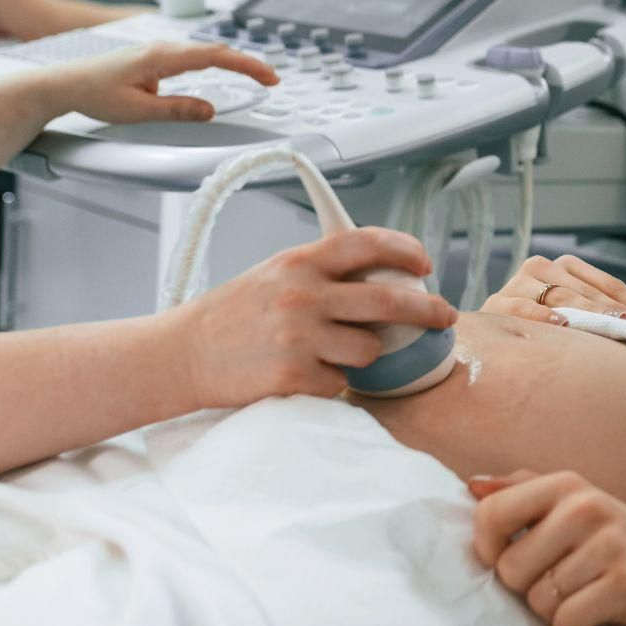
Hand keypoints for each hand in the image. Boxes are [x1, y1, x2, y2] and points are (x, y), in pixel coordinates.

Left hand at [40, 41, 278, 124]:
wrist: (64, 83)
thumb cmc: (94, 94)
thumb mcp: (137, 110)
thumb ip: (177, 109)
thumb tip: (210, 110)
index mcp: (162, 57)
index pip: (215, 57)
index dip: (246, 66)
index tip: (268, 77)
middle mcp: (163, 49)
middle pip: (216, 51)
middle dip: (247, 63)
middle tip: (272, 79)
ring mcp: (159, 51)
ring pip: (205, 52)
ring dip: (233, 62)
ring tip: (257, 75)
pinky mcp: (155, 58)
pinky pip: (193, 57)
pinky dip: (215, 63)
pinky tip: (224, 70)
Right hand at [162, 228, 453, 406]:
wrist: (181, 354)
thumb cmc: (232, 316)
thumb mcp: (275, 275)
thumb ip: (322, 272)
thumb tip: (382, 277)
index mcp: (300, 262)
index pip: (366, 242)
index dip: (405, 249)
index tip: (425, 263)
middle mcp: (303, 294)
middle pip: (388, 299)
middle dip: (427, 310)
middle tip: (444, 317)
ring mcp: (299, 336)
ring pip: (370, 349)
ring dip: (366, 356)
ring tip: (335, 354)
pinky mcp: (293, 374)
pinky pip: (341, 383)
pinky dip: (333, 383)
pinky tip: (306, 375)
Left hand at [469, 470, 625, 625]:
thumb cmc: (611, 543)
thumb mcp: (570, 507)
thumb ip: (520, 493)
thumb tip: (473, 485)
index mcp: (567, 484)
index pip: (492, 515)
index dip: (488, 551)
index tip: (506, 560)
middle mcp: (589, 506)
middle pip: (510, 569)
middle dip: (527, 588)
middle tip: (559, 583)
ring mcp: (612, 543)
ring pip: (539, 602)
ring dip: (554, 611)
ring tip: (582, 595)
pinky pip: (566, 622)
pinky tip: (595, 614)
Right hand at [482, 254, 625, 330]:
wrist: (491, 342)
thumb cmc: (542, 330)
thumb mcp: (573, 316)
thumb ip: (600, 315)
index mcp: (563, 265)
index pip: (606, 283)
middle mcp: (540, 267)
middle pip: (586, 291)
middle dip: (614, 313)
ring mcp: (517, 284)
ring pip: (559, 296)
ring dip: (588, 314)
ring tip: (610, 328)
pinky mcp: (496, 305)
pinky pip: (521, 308)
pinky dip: (541, 315)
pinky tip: (559, 324)